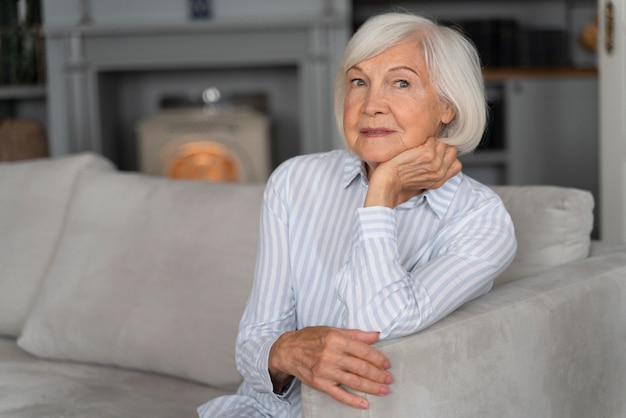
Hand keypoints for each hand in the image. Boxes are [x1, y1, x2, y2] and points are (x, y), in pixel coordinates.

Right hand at [268, 326, 392, 408]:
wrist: (287, 351)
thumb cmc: (311, 338)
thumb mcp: (332, 330)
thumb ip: (355, 334)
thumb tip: (376, 335)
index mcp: (336, 339)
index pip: (363, 350)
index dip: (378, 358)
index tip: (387, 364)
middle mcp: (331, 355)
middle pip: (361, 368)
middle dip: (378, 375)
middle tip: (389, 379)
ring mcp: (325, 371)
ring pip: (354, 382)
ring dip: (372, 387)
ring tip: (384, 390)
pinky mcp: (320, 384)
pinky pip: (339, 394)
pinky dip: (353, 401)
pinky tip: (364, 404)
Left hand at [365, 137, 460, 206]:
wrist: (388, 180)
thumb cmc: (399, 179)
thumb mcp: (422, 181)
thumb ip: (434, 172)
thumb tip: (439, 157)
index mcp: (439, 181)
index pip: (457, 165)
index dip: (447, 157)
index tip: (436, 156)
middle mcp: (439, 173)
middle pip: (452, 151)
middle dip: (440, 148)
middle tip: (425, 151)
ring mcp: (434, 164)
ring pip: (442, 144)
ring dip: (431, 143)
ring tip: (418, 150)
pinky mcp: (427, 154)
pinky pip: (432, 140)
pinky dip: (424, 140)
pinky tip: (414, 148)